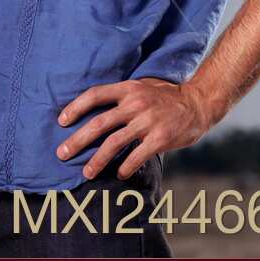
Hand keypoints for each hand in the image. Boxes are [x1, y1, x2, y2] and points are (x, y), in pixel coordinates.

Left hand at [56, 76, 212, 179]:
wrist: (198, 102)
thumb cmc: (166, 95)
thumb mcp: (142, 86)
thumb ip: (122, 95)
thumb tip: (95, 108)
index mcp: (128, 88)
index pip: (95, 95)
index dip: (76, 107)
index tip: (61, 121)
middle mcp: (135, 103)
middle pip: (99, 123)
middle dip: (77, 140)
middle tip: (62, 153)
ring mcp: (147, 122)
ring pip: (114, 143)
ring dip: (97, 160)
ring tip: (86, 172)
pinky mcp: (160, 139)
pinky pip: (135, 156)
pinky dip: (124, 167)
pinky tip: (118, 174)